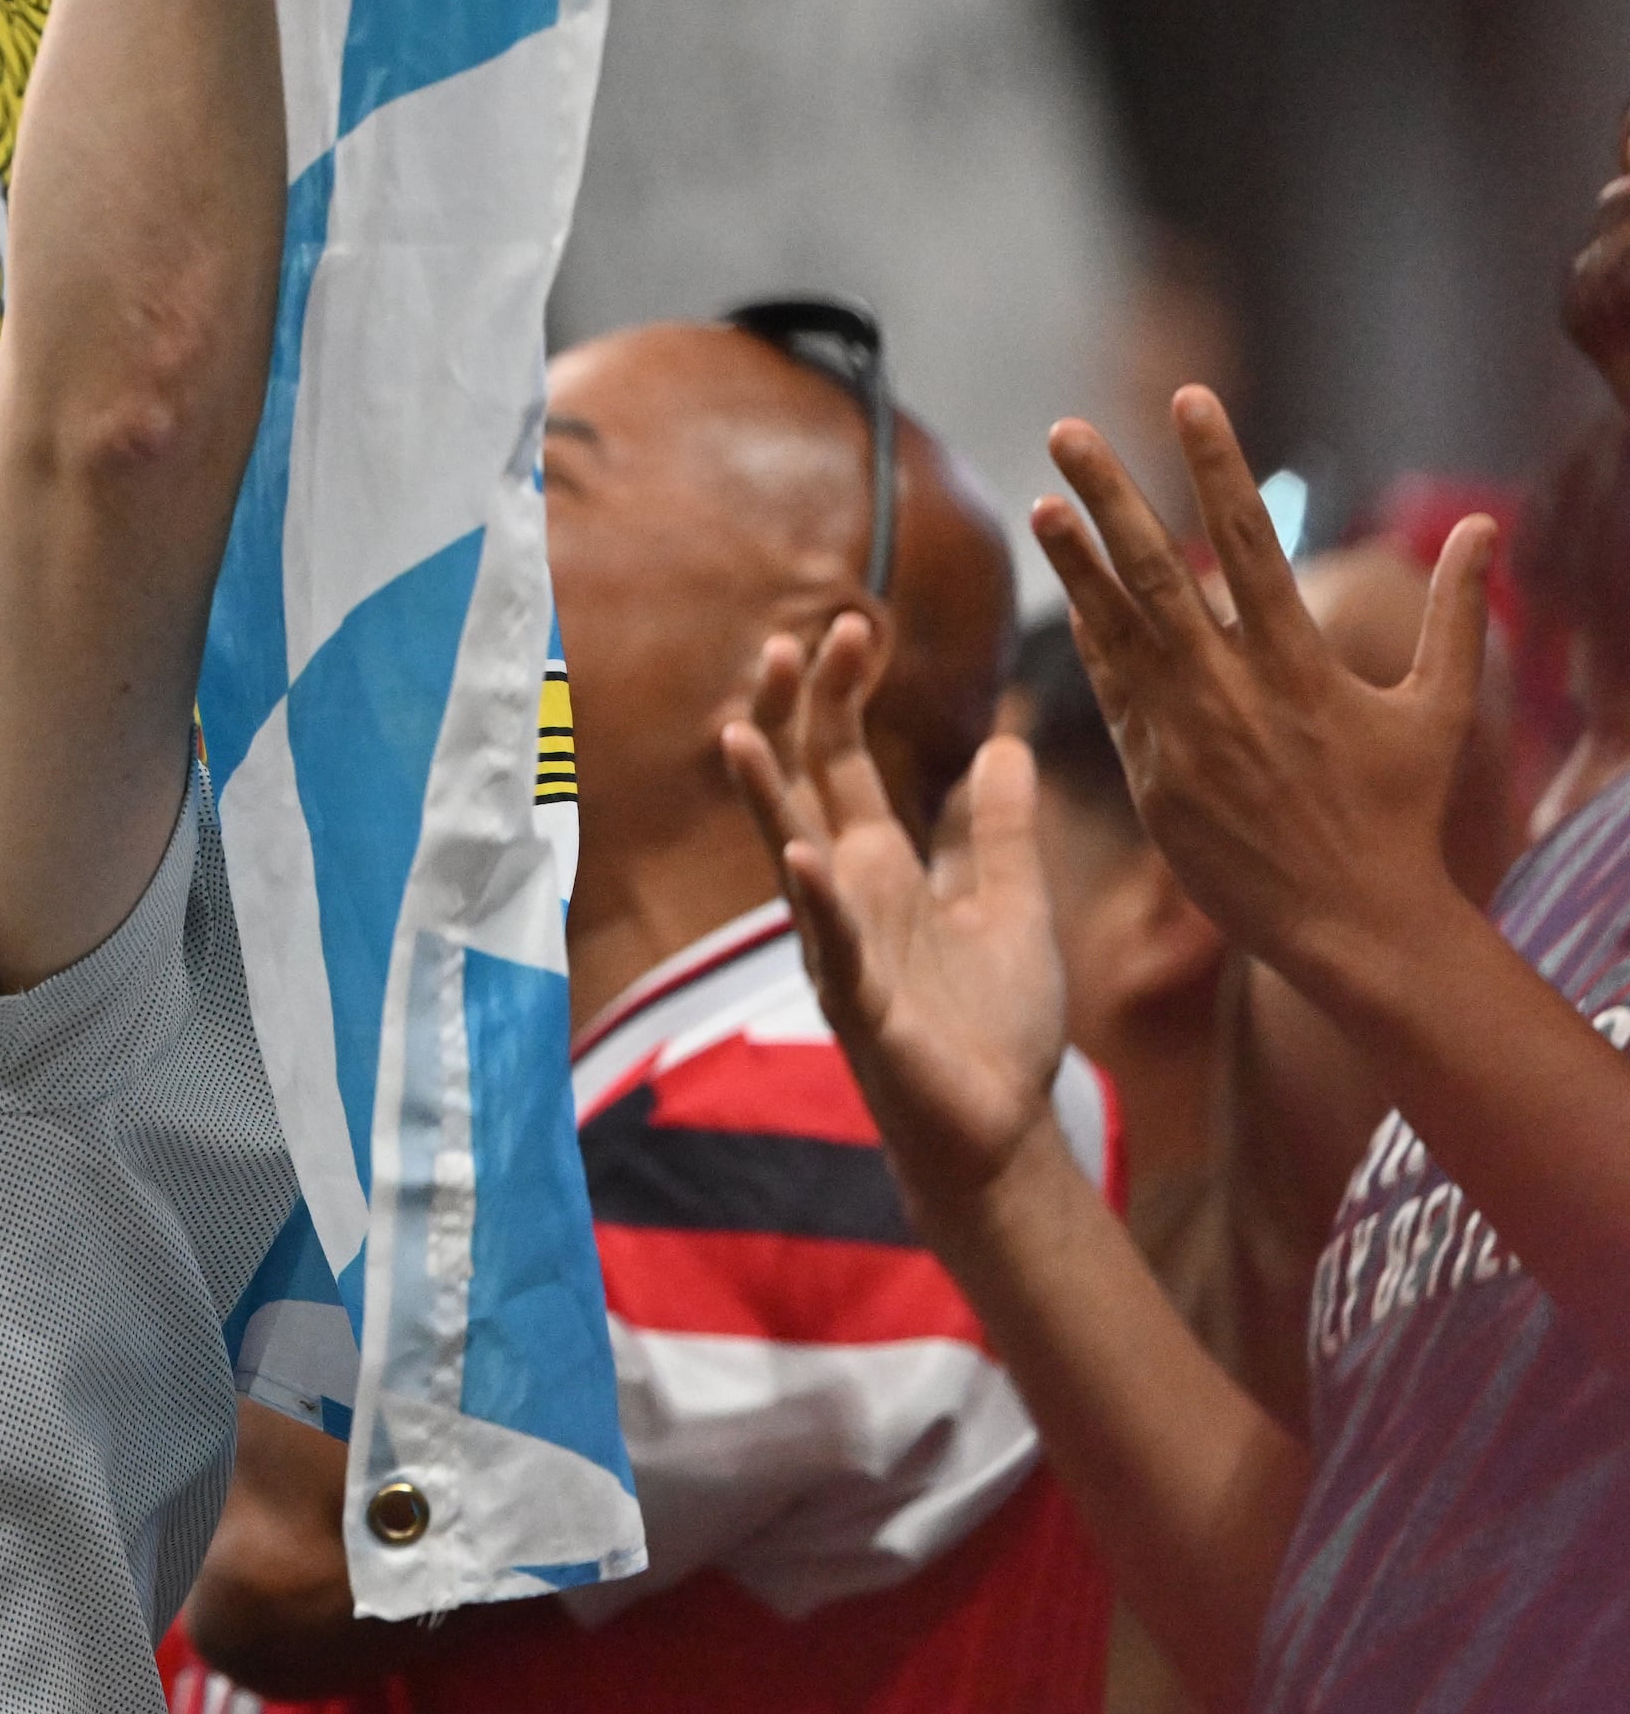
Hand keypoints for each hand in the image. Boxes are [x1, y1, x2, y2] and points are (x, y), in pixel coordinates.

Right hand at [725, 614, 1069, 1204]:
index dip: (841, 693)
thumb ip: (999, 830)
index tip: (854, 623)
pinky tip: (804, 860)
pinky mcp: (862, 1006)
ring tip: (741, 733)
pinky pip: (832, 946)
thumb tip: (1008, 743)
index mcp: (879, 866)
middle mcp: (844, 894)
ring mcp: (842, 948)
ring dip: (765, 796)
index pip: (839, 760)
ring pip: (789, 855)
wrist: (1003, 1134)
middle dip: (793, 716)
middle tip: (791, 640)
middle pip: (802, 787)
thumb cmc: (997, 1027)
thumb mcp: (1014, 905)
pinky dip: (818, 903)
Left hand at [1033, 392, 1494, 993]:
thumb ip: (1459, 616)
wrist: (1353, 926)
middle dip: (1110, 496)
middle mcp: (1232, 690)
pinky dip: (1090, 640)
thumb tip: (1486, 530)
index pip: (1250, 540)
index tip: (1190, 401)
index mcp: (1301, 665)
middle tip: (1067, 429)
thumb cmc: (1402, 815)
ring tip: (1042, 501)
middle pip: (1157, 572)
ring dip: (1075, 563)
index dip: (1218, 466)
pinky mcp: (1151, 776)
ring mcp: (1183, 734)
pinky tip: (1068, 593)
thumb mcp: (1442, 711)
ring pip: (1117, 629)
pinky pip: (1113, 692)